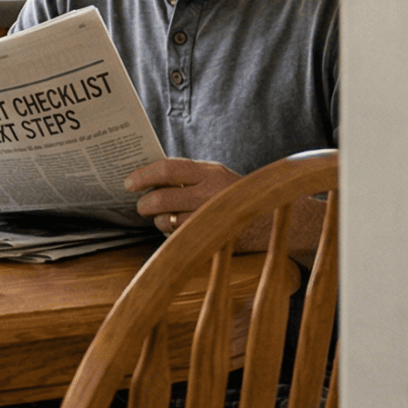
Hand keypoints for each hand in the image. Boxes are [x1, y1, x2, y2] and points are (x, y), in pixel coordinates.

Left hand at [129, 156, 325, 256]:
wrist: (278, 221)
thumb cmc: (239, 196)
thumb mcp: (218, 178)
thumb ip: (189, 176)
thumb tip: (149, 177)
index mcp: (211, 172)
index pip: (167, 168)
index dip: (143, 175)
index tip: (128, 182)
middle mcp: (211, 193)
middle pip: (161, 198)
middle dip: (144, 204)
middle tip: (141, 206)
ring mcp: (212, 218)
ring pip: (167, 222)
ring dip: (157, 222)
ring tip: (162, 218)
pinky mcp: (213, 238)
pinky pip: (179, 238)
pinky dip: (172, 235)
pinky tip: (179, 230)